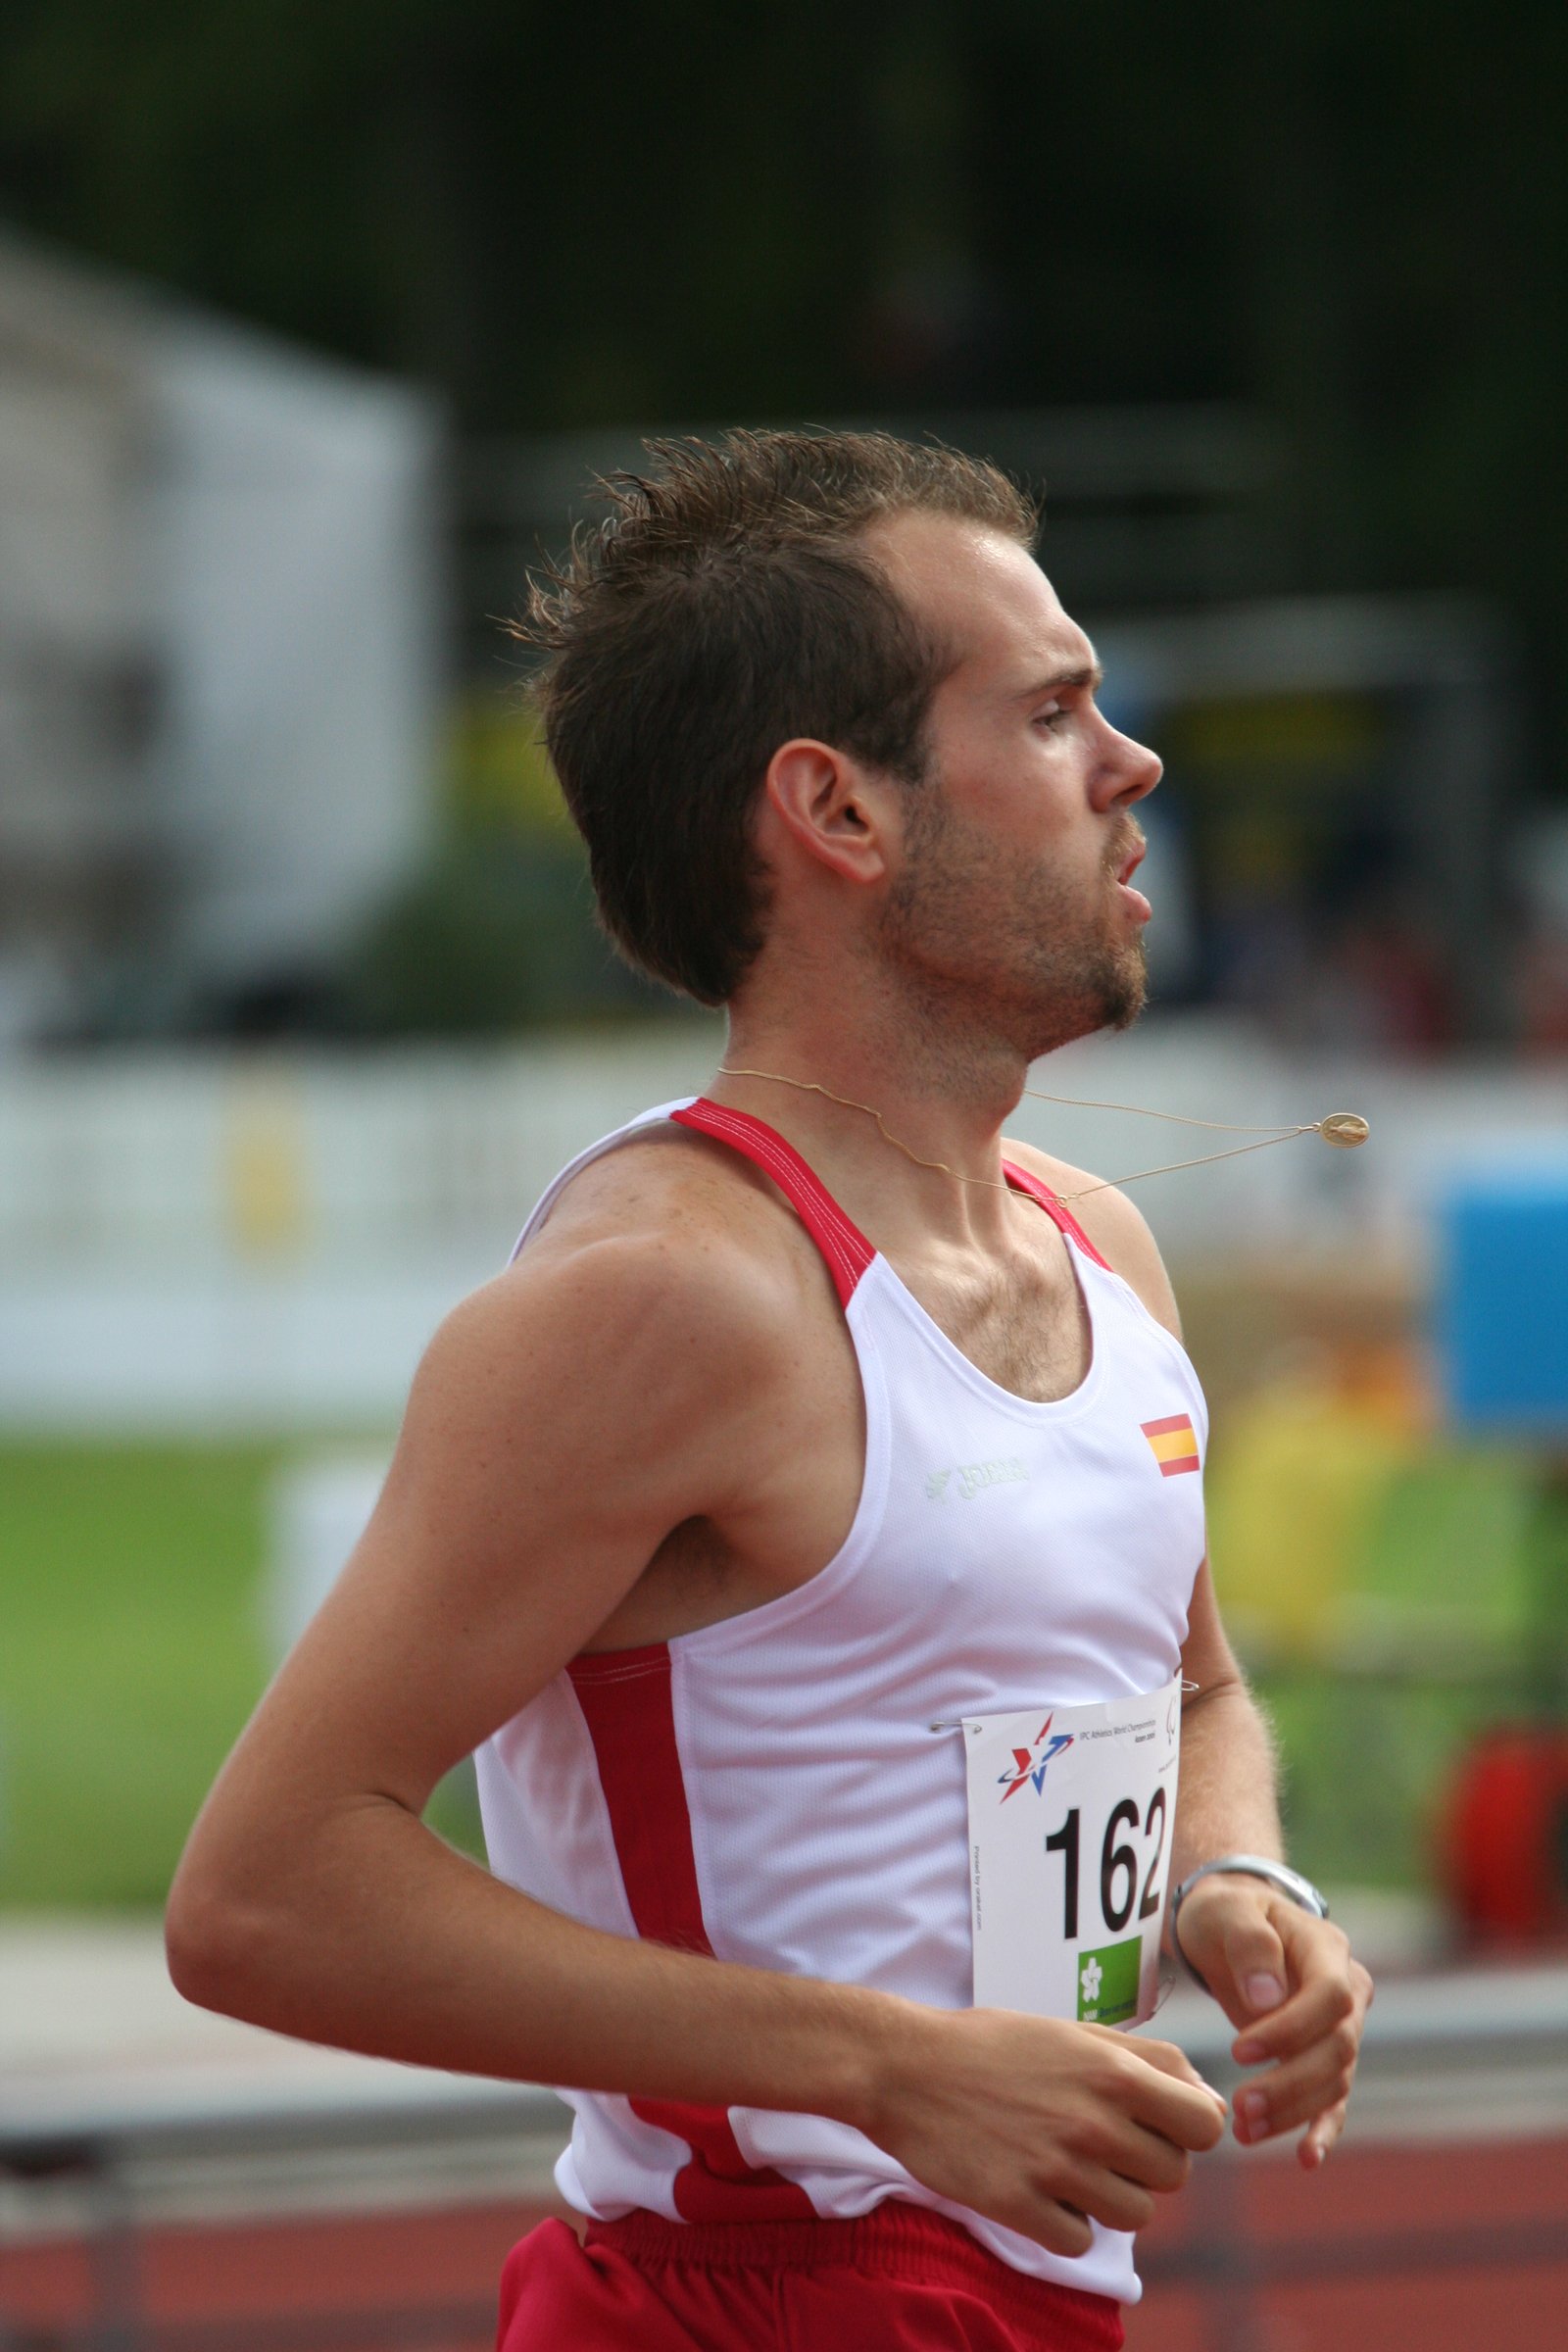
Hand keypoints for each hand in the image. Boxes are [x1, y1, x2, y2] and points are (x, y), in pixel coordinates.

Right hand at [862, 2006, 1227, 2256]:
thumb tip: (1210, 2099)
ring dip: (1108, 2197)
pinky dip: (1065, 2223)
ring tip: (1070, 2165)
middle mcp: (1093, 2120)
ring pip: (1133, 2215)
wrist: (907, 2068)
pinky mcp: (1019, 2205)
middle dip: (1147, 2164)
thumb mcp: (1075, 2032)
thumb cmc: (995, 2045)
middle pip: (1174, 2175)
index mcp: (1112, 2071)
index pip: (1205, 2124)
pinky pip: (1079, 2240)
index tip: (1159, 2125)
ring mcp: (1056, 2166)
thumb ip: (1148, 2060)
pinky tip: (1039, 2190)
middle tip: (1104, 2144)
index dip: (1189, 2129)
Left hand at [1174, 1876, 1372, 2168]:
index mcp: (1327, 1949)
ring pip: (1334, 2080)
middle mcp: (1348, 1991)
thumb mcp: (1227, 1911)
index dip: (1292, 2029)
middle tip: (1240, 2108)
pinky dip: (1323, 2130)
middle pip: (1337, 2047)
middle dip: (1290, 2083)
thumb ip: (1250, 1946)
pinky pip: (1334, 2099)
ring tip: (1245, 2132)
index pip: (1330, 1996)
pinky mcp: (1326, 2058)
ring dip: (1294, 2111)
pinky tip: (1306, 2159)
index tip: (1238, 2051)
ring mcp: (1343, 2028)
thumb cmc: (1227, 1913)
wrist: (1230, 1924)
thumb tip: (1267, 1999)